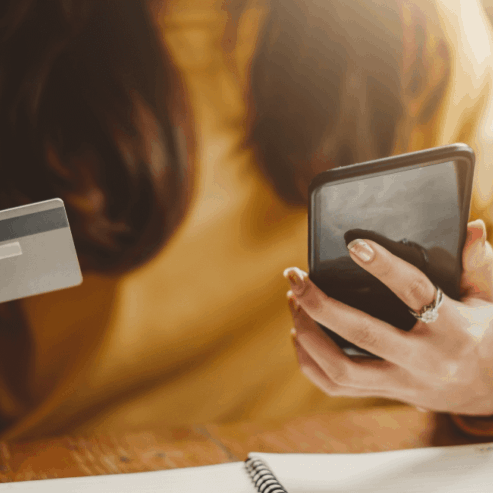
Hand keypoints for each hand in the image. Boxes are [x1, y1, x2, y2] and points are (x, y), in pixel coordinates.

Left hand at [284, 220, 492, 414]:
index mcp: (454, 329)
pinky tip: (299, 335)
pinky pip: (337, 387)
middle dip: (320, 304)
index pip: (414, 292)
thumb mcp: (491, 299)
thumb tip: (470, 227)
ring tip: (294, 302)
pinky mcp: (387, 394)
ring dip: (308, 334)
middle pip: (362, 334)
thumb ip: (480, 264)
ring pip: (341, 369)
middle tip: (295, 276)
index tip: (353, 245)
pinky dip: (311, 362)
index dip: (383, 267)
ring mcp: (402, 383)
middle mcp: (424, 360)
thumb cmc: (489, 337)